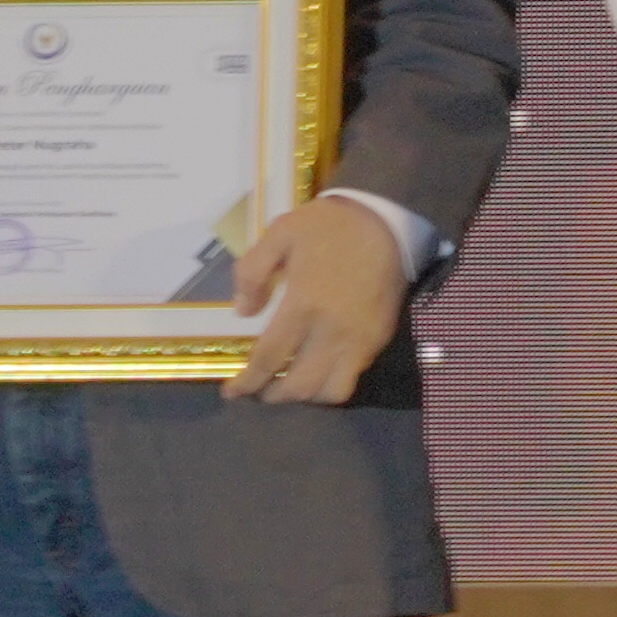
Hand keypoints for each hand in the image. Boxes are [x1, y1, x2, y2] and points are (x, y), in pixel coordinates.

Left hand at [235, 195, 414, 407]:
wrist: (385, 219)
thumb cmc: (328, 226)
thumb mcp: (278, 234)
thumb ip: (252, 272)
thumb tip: (243, 311)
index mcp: (302, 305)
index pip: (268, 359)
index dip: (246, 382)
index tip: (231, 391)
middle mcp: (332, 331)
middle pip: (299, 386)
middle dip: (273, 396)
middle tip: (260, 390)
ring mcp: (360, 339)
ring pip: (331, 392)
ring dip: (306, 396)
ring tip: (292, 385)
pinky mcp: (378, 339)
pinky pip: (353, 377)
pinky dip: (331, 384)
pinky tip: (319, 369)